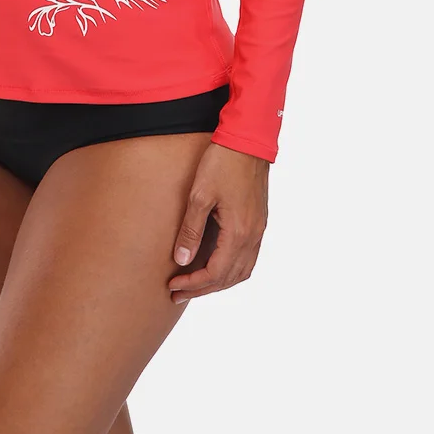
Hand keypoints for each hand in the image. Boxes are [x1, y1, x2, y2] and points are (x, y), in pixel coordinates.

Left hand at [168, 142, 268, 301]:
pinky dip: (232, 269)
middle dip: (203, 289)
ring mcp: (259, 229)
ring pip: (242, 271)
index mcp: (239, 232)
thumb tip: (181, 260)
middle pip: (229, 278)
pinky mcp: (259, 221)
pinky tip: (216, 264)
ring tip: (196, 284)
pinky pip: (248, 257)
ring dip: (219, 282)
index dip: (193, 284)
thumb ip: (191, 230)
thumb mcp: (200, 195)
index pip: (215, 273)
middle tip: (179, 293)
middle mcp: (253, 236)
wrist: (248, 139)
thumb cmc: (223, 162)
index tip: (173, 286)